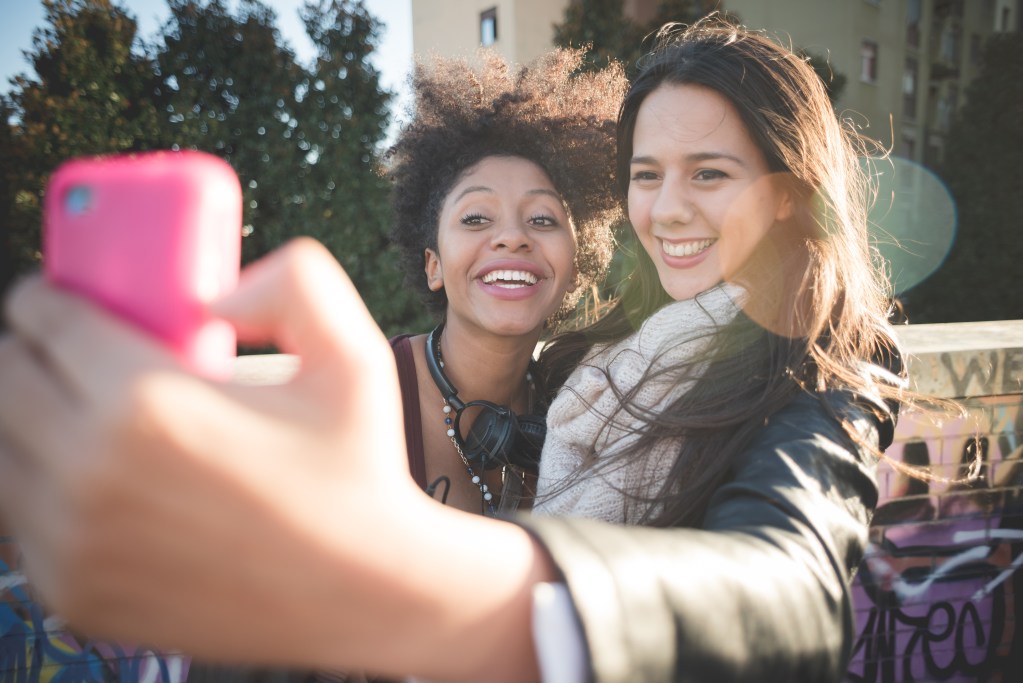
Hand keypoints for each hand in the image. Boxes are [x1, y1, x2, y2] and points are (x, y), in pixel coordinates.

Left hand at [0, 239, 548, 681]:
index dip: (50, 296)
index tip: (68, 300)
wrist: (360, 592)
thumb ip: (297, 282)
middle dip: (34, 352)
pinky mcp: (72, 591)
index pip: (43, 319)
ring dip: (33, 422)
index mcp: (144, 402)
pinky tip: (104, 485)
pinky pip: (23, 521)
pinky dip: (48, 493)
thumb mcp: (353, 357)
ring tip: (90, 419)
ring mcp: (71, 541)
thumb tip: (217, 292)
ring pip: (4, 451)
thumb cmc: (357, 472)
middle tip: (79, 355)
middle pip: (6, 378)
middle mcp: (88, 473)